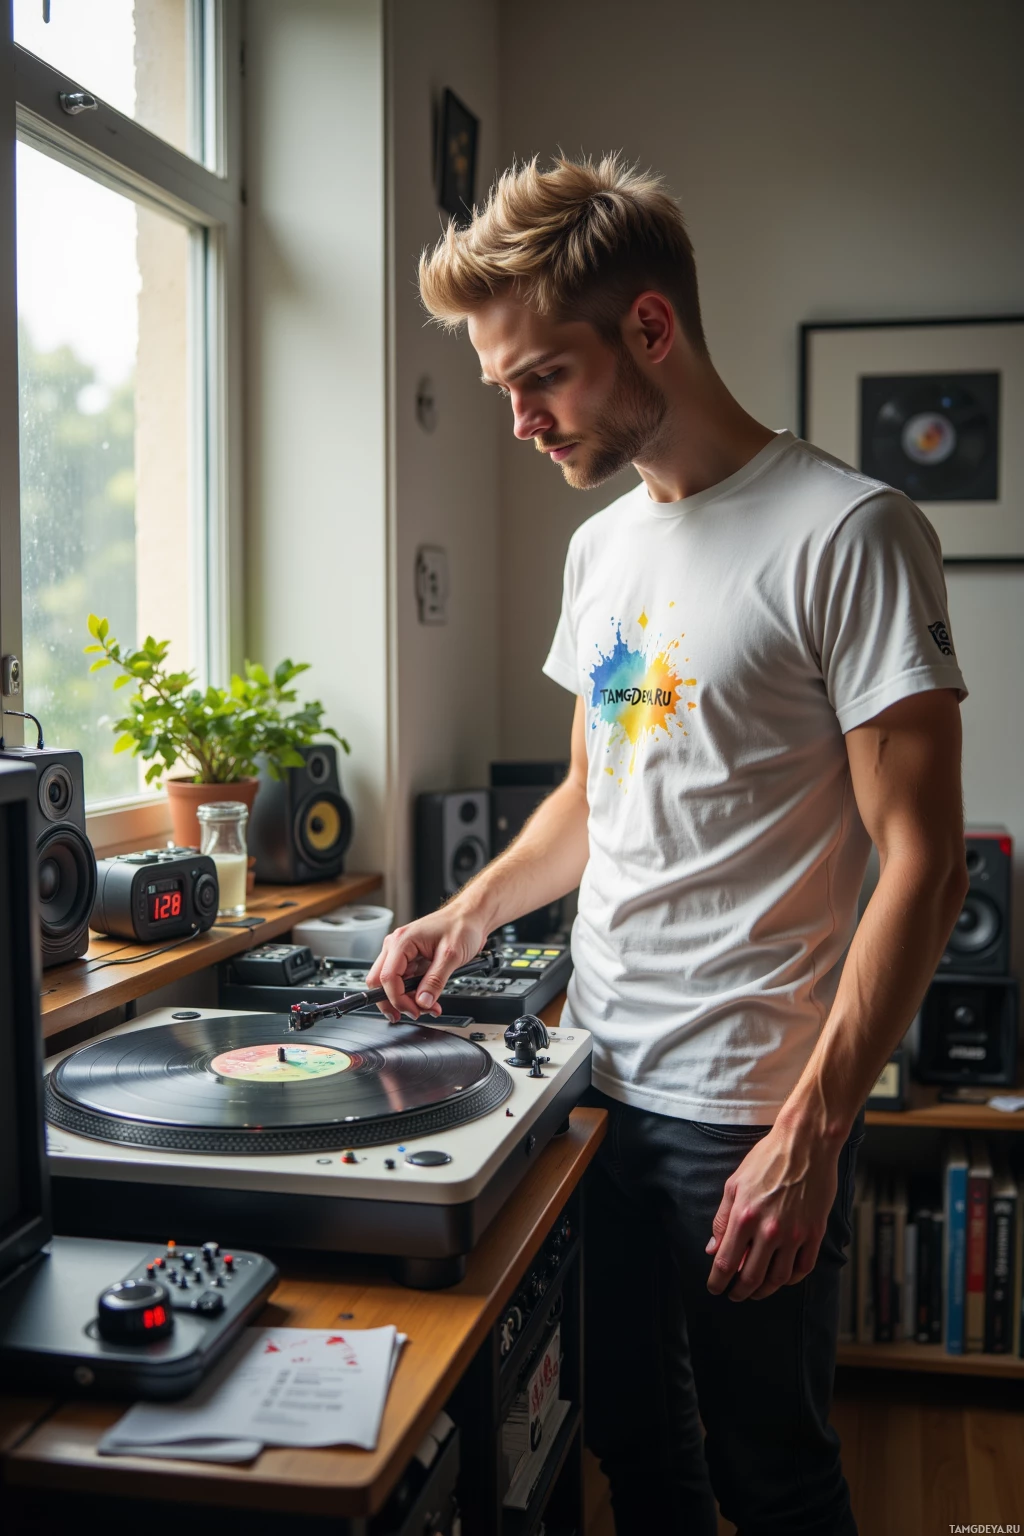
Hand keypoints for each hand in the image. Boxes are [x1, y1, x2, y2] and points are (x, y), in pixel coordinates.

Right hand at [364, 908, 488, 1021]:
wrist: (470, 917)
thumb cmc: (462, 926)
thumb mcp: (451, 955)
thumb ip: (435, 980)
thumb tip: (422, 1001)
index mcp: (402, 941)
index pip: (387, 977)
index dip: (398, 999)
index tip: (415, 1010)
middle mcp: (396, 946)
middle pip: (379, 982)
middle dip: (394, 1002)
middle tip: (414, 1013)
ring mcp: (401, 953)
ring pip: (389, 984)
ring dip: (405, 1000)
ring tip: (428, 1007)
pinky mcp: (409, 959)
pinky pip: (402, 981)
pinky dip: (412, 994)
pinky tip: (428, 999)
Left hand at [705, 1122, 839, 1301]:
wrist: (805, 1143)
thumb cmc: (767, 1159)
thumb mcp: (734, 1184)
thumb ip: (722, 1219)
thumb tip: (713, 1248)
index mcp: (745, 1216)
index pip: (726, 1262)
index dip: (717, 1281)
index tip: (715, 1289)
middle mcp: (770, 1230)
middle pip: (751, 1277)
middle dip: (739, 1292)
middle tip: (734, 1295)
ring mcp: (795, 1233)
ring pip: (778, 1278)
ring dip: (764, 1290)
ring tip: (756, 1291)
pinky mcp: (815, 1232)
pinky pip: (803, 1268)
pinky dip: (791, 1280)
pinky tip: (782, 1278)